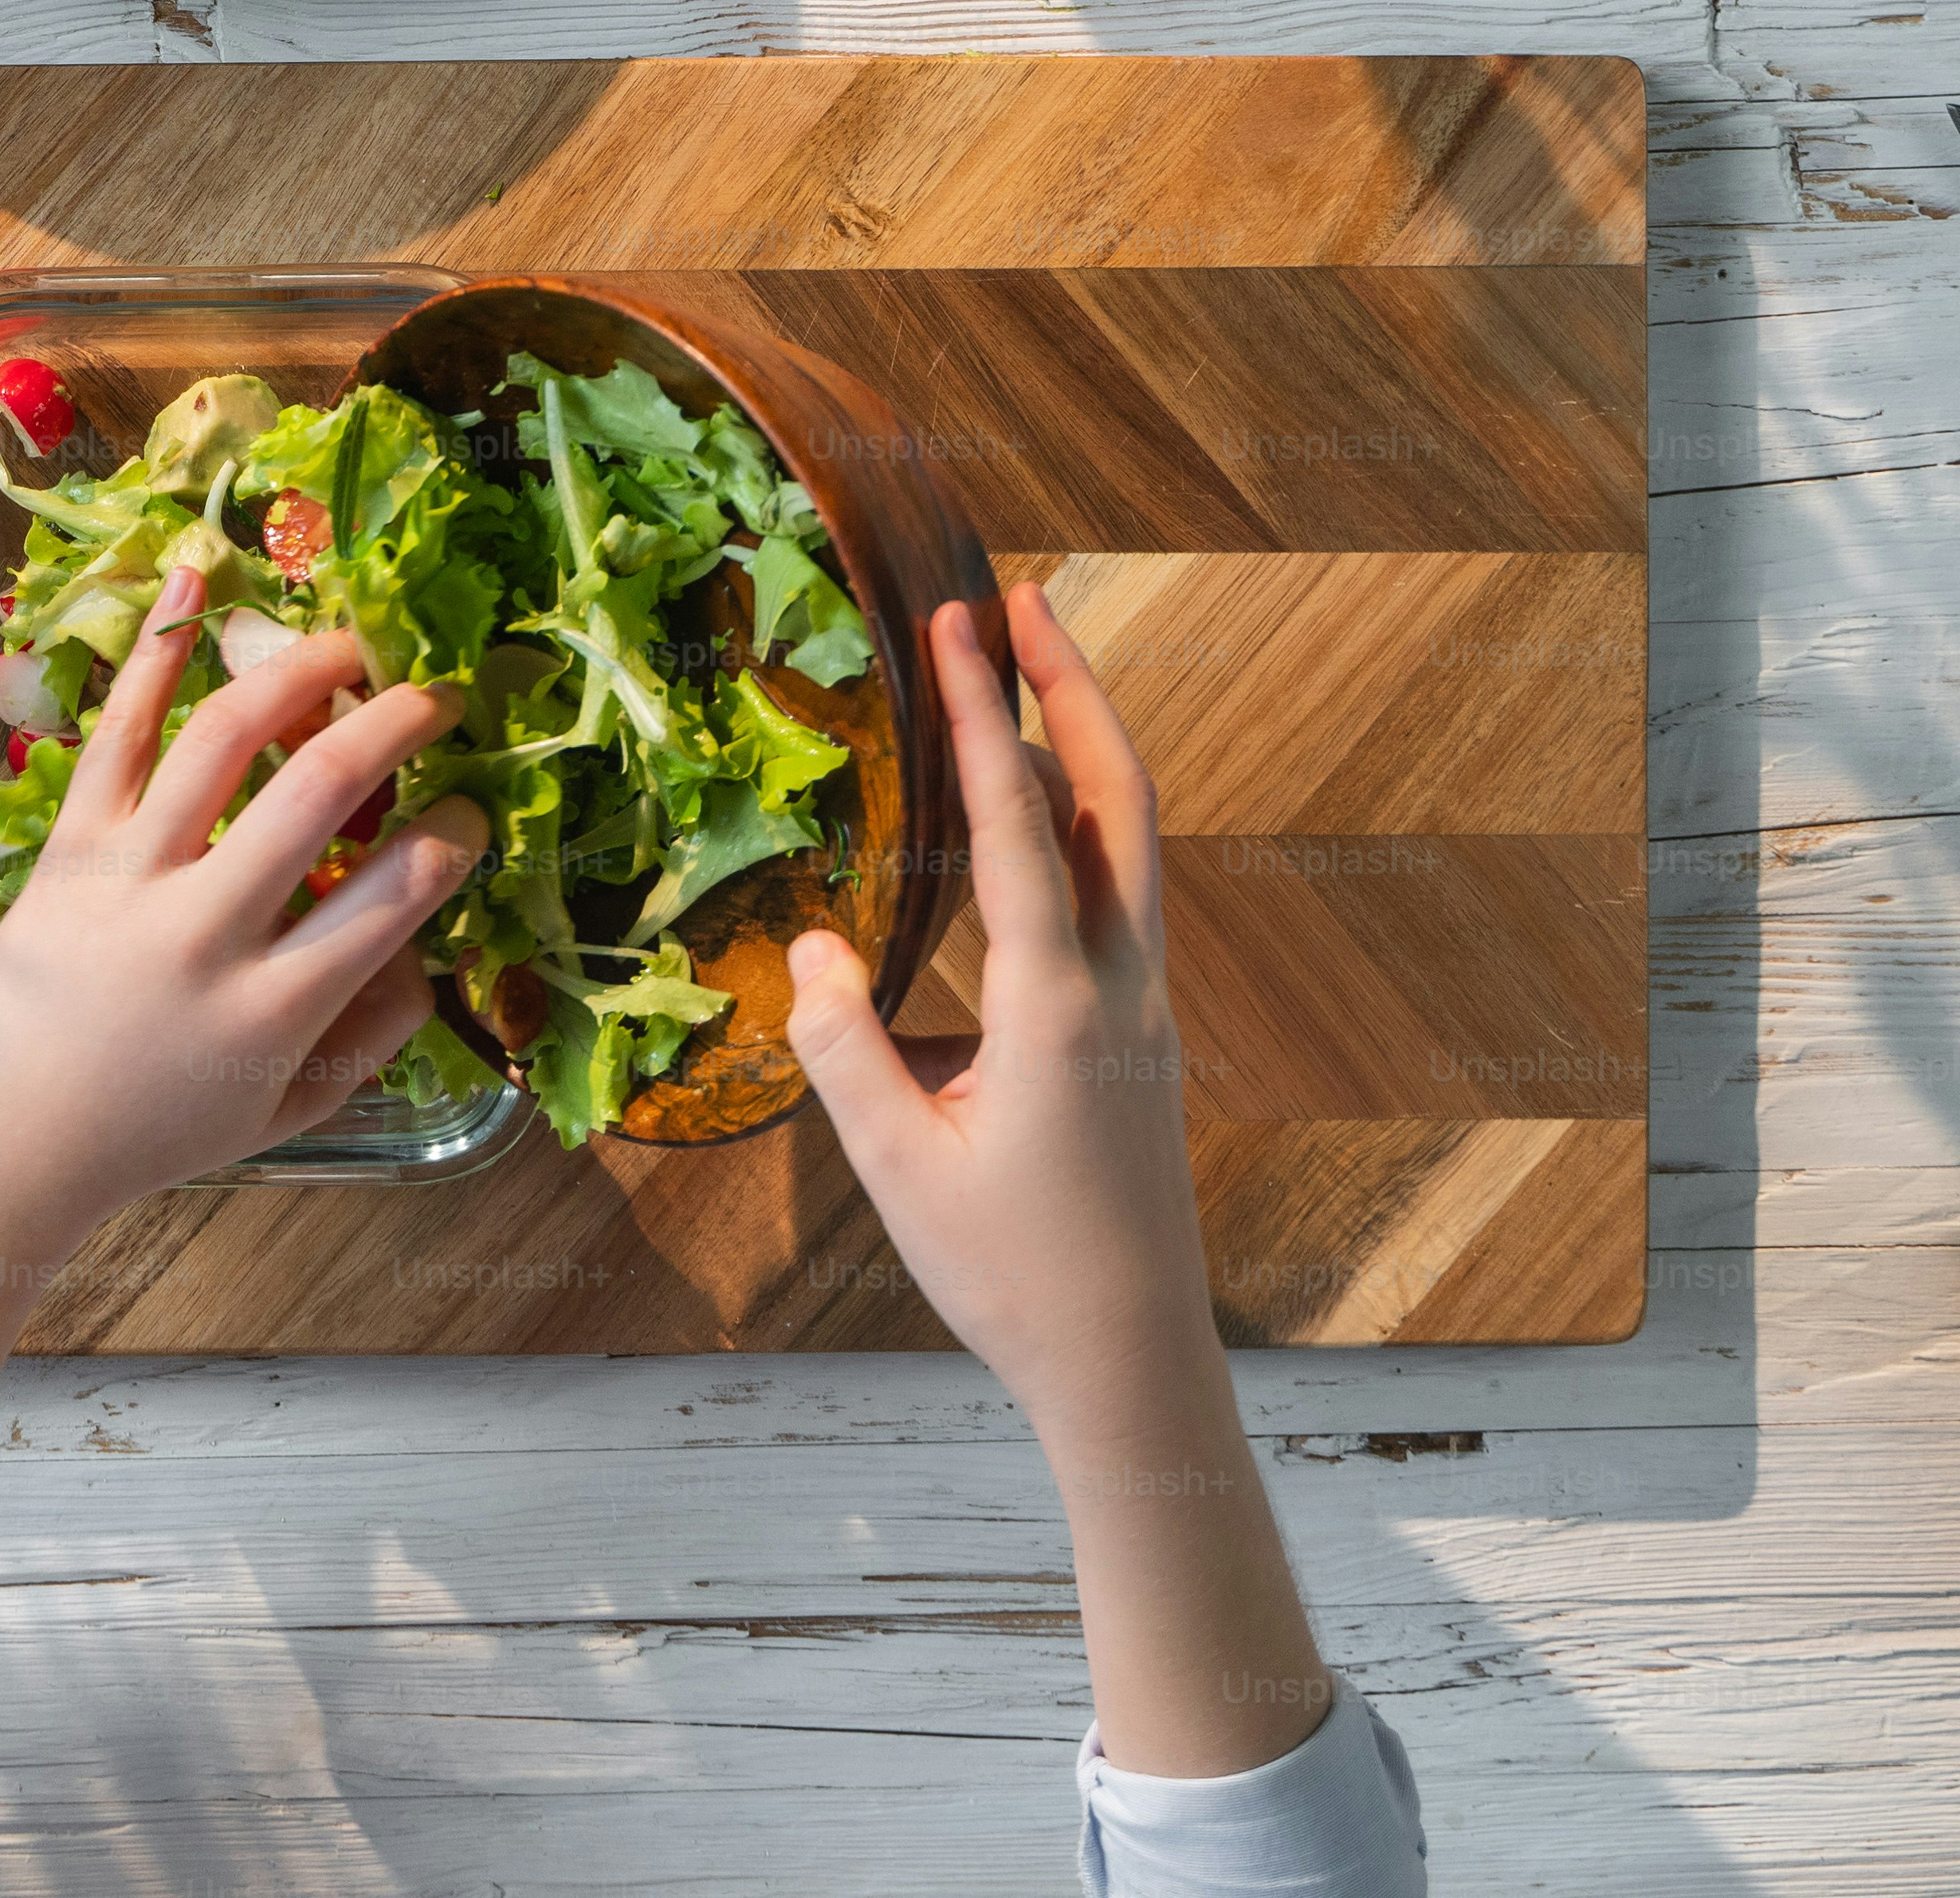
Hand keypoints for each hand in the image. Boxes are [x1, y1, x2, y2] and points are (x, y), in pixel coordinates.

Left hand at [0, 566, 479, 1579]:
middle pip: (318, 791)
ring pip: (220, 740)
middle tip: (437, 698)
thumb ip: (376, 1034)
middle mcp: (201, 934)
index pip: (395, 895)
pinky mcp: (66, 847)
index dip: (454, 835)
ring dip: (299, 672)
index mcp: (270, 1011)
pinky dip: (157, 652)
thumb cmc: (162, 1128)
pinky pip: (117, 733)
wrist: (11, 1141)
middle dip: (397, 722)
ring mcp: (126, 880)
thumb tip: (432, 943)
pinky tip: (197, 579)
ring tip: (350, 645)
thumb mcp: (292, 1110)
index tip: (471, 811)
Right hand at [792, 580, 1335, 1779]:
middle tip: (1023, 599)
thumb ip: (845, 1047)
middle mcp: (1120, 986)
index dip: (985, 717)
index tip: (959, 623)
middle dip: (1070, 687)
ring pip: (1132, 839)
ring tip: (1033, 672)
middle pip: (1117, 796)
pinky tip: (1037, 819)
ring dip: (1085, 744)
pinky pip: (1121, 891)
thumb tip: (814, 946)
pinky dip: (1084, 820)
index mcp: (1058, 1006)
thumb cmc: (1012, 1274)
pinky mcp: (1141, 1035)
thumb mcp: (898, 1164)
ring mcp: (1145, 1007)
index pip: (1020, 825)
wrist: (1130, 1360)